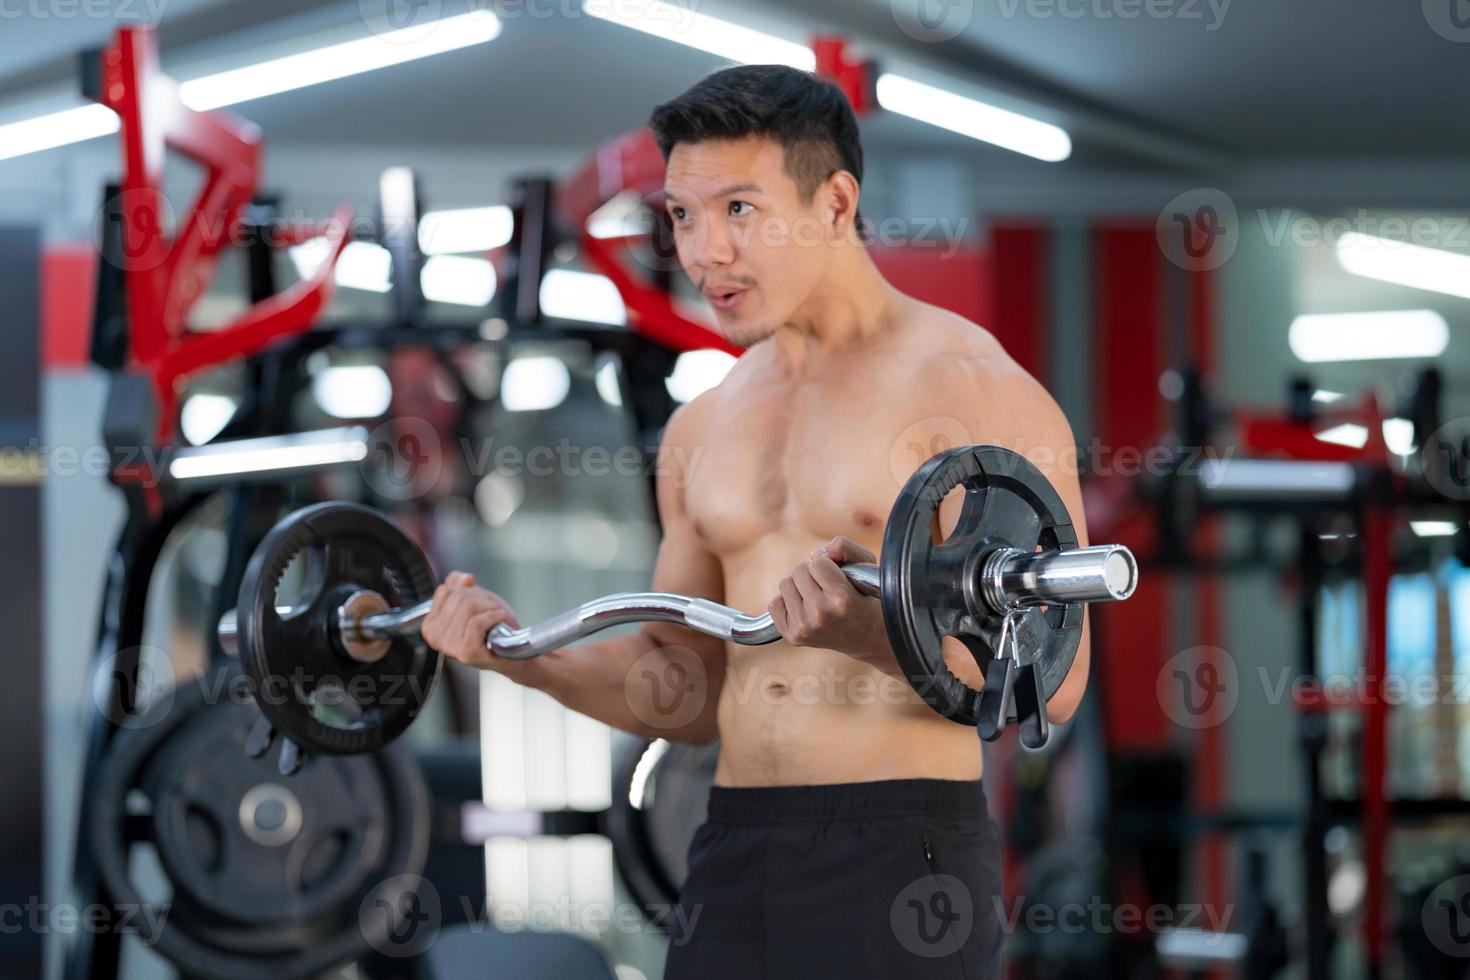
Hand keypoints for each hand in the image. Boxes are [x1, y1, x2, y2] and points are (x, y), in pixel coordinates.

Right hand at [420, 572, 521, 670]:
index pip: (445, 590)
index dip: (468, 591)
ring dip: (490, 608)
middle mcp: (435, 636)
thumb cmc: (493, 629)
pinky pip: (477, 622)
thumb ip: (460, 585)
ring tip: (496, 618)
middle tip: (491, 611)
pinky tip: (499, 620)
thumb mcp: (474, 600)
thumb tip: (463, 578)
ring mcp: (449, 646)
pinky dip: (493, 616)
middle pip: (459, 597)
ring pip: (469, 607)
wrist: (513, 653)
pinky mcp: (466, 651)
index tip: (477, 603)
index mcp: (430, 624)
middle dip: (482, 599)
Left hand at [767, 537, 894, 671]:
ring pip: (785, 584)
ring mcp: (805, 628)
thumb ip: (843, 547)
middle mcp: (821, 614)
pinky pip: (774, 604)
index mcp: (841, 598)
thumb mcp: (866, 564)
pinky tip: (805, 608)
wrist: (869, 636)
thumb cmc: (866, 595)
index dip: (828, 566)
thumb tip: (814, 555)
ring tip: (818, 598)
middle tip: (828, 589)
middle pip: (798, 571)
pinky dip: (787, 602)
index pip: (817, 562)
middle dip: (812, 575)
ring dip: (800, 587)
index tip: (838, 578)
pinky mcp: (793, 637)